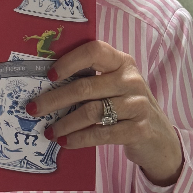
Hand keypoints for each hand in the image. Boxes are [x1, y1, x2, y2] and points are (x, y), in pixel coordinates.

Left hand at [28, 41, 183, 186]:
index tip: (49, 75)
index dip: (70, 61)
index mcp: (122, 61)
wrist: (159, 137)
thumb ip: (92, 79)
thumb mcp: (115, 85)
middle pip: (86, 87)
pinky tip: (66, 142)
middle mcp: (131, 79)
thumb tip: (48, 84)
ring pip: (91, 112)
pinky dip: (80, 138)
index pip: (94, 51)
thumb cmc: (127, 105)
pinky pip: (102, 134)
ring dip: (65, 123)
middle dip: (55, 99)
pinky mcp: (139, 129)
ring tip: (49, 131)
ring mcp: (137, 104)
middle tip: (33, 108)